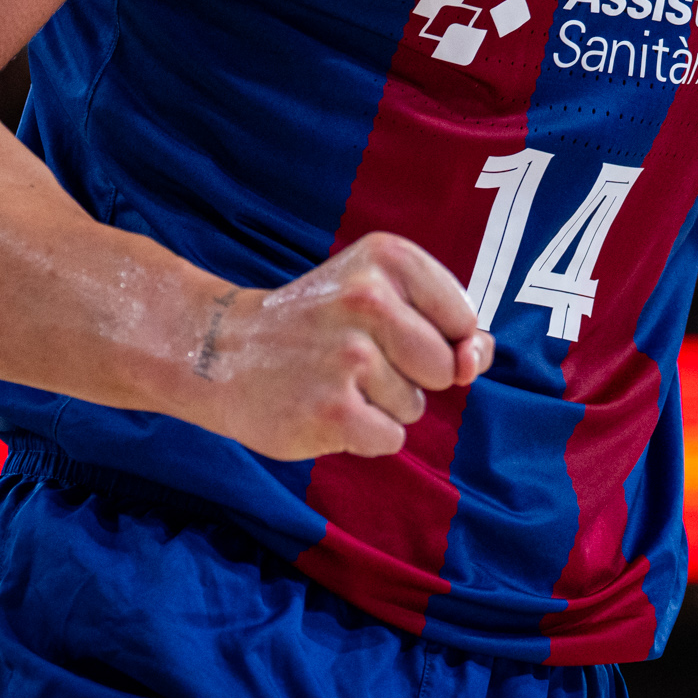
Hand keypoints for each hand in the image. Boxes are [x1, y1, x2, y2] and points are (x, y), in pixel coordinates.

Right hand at [186, 233, 493, 460]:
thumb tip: (475, 362)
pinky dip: (363, 436)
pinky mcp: (333, 409)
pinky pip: (389, 438)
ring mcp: (350, 356)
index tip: (384, 329)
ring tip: (330, 379)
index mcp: (389, 258)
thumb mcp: (382, 295)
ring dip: (380, 406)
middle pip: (445, 367)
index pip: (463, 320)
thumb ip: (449, 327)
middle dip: (410, 376)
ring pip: (415, 406)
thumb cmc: (319, 326)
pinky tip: (324, 409)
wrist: (222, 352)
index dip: (433, 339)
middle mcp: (370, 298)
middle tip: (352, 357)